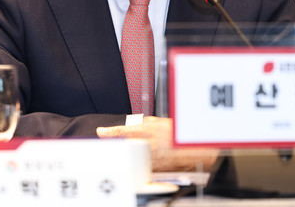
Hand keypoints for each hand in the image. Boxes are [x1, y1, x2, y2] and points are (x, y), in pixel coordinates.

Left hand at [97, 116, 217, 171]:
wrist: (194, 150)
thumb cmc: (179, 135)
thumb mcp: (160, 123)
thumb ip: (145, 124)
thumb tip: (134, 125)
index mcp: (146, 132)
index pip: (122, 131)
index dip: (109, 131)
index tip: (100, 131)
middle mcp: (145, 145)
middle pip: (124, 146)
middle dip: (119, 145)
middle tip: (115, 144)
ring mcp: (148, 159)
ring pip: (132, 158)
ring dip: (131, 155)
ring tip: (141, 152)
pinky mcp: (153, 170)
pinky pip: (142, 166)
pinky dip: (142, 163)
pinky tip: (148, 160)